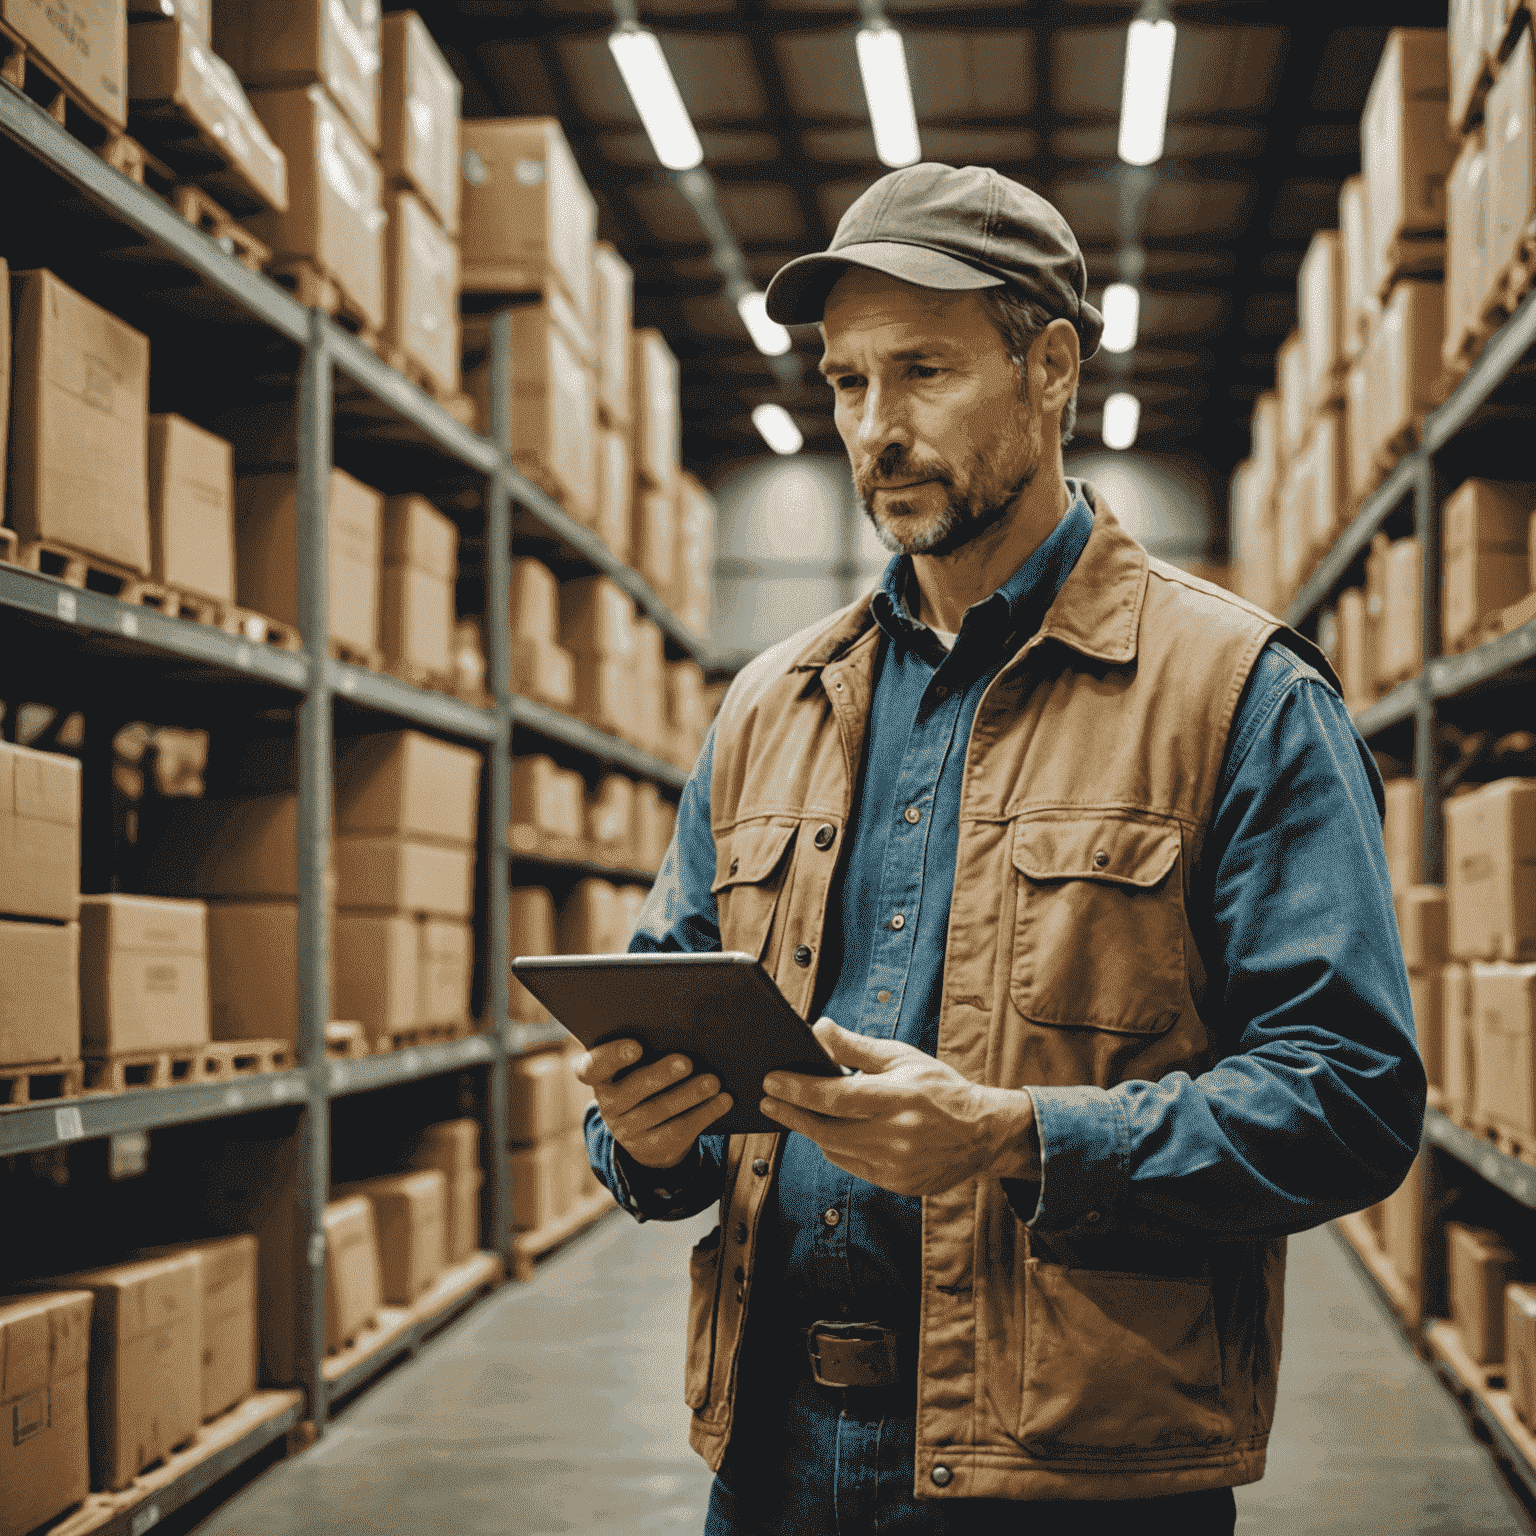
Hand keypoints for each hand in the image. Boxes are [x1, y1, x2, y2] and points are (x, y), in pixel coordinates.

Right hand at [574, 1039, 732, 1169]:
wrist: (648, 1130)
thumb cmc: (646, 1078)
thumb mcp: (638, 1065)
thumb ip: (649, 1046)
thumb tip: (682, 1024)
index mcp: (600, 1076)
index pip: (592, 1067)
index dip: (612, 1057)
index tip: (637, 1046)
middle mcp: (608, 1104)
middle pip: (630, 1091)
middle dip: (660, 1075)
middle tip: (686, 1061)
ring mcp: (627, 1129)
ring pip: (658, 1111)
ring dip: (689, 1095)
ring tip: (713, 1081)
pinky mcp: (650, 1146)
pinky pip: (678, 1130)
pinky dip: (704, 1113)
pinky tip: (723, 1100)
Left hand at [760, 1019, 1039, 1196]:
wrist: (983, 1133)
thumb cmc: (939, 1087)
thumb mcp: (901, 1057)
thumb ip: (855, 1047)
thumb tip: (816, 1029)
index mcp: (899, 1097)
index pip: (836, 1096)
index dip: (798, 1089)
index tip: (771, 1080)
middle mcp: (897, 1135)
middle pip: (828, 1129)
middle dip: (792, 1113)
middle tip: (767, 1100)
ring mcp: (896, 1165)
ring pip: (835, 1150)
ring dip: (812, 1130)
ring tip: (794, 1111)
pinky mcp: (897, 1184)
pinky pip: (852, 1166)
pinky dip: (836, 1147)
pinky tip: (829, 1132)